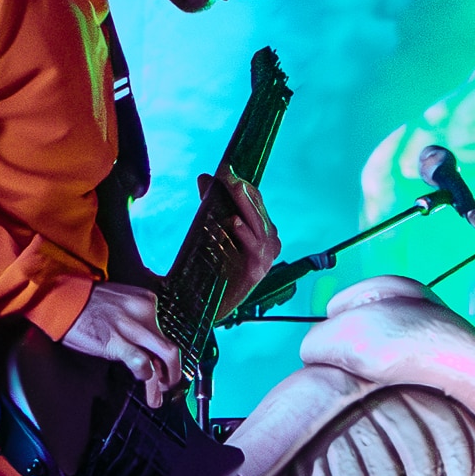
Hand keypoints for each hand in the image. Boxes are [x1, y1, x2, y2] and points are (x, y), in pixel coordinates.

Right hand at [62, 282, 182, 407]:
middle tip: (169, 383)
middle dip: (173, 371)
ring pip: (164, 357)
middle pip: (169, 347)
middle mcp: (145, 312)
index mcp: (146, 301)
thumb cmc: (86, 303)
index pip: (164, 332)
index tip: (161, 366)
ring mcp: (132, 327)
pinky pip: (142, 363)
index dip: (163, 355)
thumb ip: (137, 322)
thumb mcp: (121, 304)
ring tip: (159, 393)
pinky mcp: (117, 341)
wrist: (61, 298)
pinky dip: (145, 375)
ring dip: (164, 380)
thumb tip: (146, 348)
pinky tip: (140, 378)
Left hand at [208, 172, 281, 319]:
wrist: (209, 305)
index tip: (226, 170)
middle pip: (257, 209)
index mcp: (263, 231)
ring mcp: (266, 257)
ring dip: (244, 204)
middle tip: (226, 174)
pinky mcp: (257, 270)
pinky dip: (244, 234)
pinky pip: (253, 247)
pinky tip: (234, 222)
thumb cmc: (214, 268)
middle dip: (241, 190)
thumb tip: (205, 177)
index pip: (256, 202)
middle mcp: (270, 242)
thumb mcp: (214, 231)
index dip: (242, 185)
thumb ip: (211, 206)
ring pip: (258, 224)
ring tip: (233, 187)